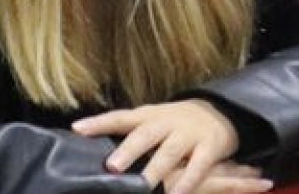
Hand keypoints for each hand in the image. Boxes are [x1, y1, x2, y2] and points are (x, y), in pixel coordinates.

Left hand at [74, 99, 269, 193]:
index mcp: (148, 115)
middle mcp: (167, 122)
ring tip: (142, 186)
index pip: (120, 117)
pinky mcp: (209, 147)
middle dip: (129, 149)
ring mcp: (189, 134)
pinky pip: (198, 167)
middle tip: (112, 166)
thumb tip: (91, 151)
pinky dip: (187, 182)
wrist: (220, 112)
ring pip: (170, 151)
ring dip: (155, 169)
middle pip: (146, 134)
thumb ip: (128, 134)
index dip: (99, 122)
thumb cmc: (174, 124)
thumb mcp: (152, 122)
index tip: (78, 129)